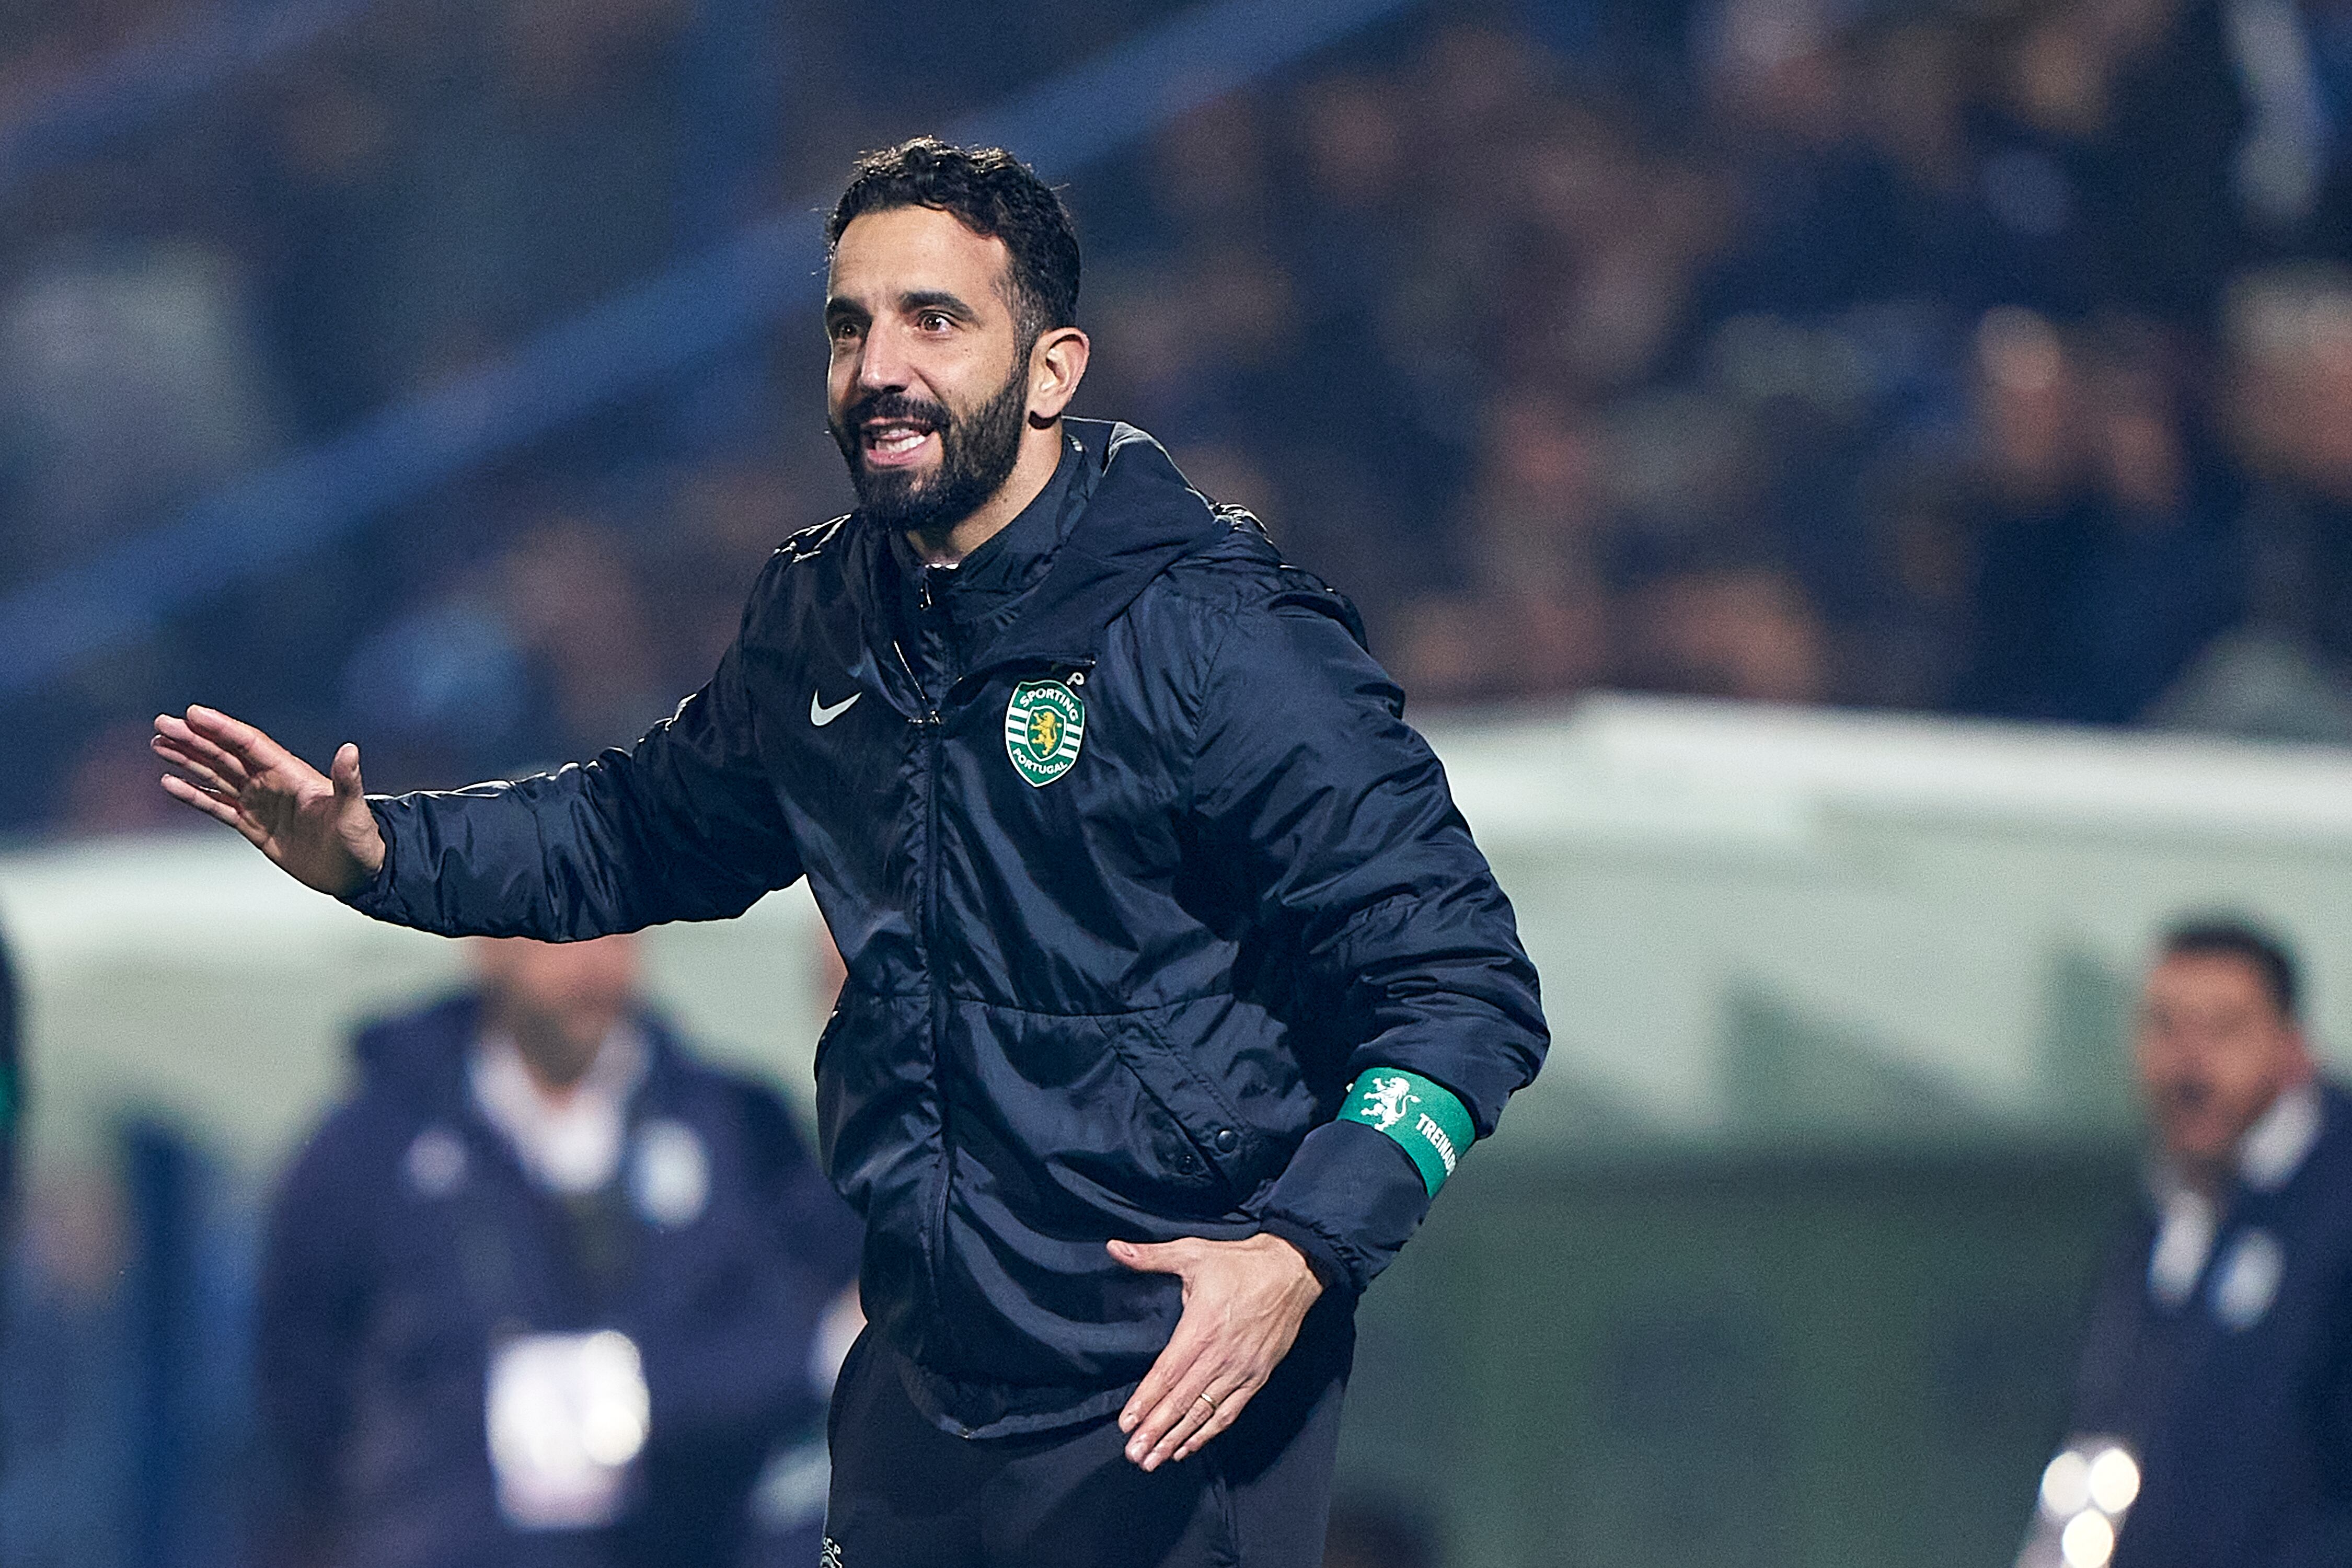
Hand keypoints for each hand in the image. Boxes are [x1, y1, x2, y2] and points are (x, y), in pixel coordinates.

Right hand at [152, 705, 384, 896]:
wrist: (356, 874)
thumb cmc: (360, 841)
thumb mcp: (354, 811)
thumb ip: (348, 781)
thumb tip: (350, 750)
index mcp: (292, 774)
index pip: (250, 744)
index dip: (222, 729)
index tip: (194, 714)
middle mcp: (272, 783)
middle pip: (226, 754)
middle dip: (194, 739)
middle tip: (162, 723)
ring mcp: (260, 803)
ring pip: (217, 775)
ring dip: (189, 759)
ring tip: (159, 744)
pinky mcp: (253, 826)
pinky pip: (218, 806)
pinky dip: (194, 794)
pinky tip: (170, 782)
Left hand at [1110, 1232, 1323, 1470]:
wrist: (1292, 1270)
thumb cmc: (1239, 1262)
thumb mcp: (1192, 1252)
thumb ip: (1151, 1256)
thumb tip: (1115, 1247)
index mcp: (1201, 1328)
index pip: (1167, 1373)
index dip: (1146, 1400)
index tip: (1126, 1424)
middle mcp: (1220, 1355)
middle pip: (1182, 1401)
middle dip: (1156, 1430)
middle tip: (1134, 1455)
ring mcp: (1241, 1370)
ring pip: (1204, 1412)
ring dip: (1177, 1438)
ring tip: (1154, 1460)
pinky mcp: (1257, 1377)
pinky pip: (1230, 1412)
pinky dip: (1209, 1432)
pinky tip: (1189, 1447)